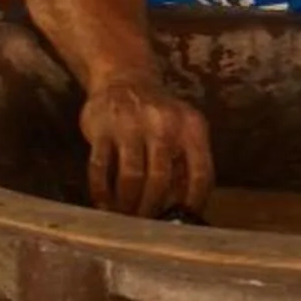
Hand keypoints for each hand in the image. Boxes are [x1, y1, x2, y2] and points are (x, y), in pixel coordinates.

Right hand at [78, 76, 214, 219]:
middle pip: (160, 179)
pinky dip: (101, 191)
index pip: (200, 173)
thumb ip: (187, 162)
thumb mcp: (182, 129)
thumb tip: (184, 209)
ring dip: (127, 203)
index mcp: (191, 127)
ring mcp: (129, 125)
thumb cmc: (158, 115)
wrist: (124, 78)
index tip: (184, 218)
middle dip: (152, 207)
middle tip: (146, 222)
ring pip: (130, 177)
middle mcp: (163, 124)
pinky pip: (100, 168)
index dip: (193, 202)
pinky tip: (103, 202)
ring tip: (125, 215)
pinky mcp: (101, 129)